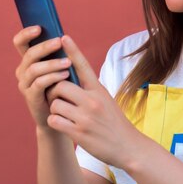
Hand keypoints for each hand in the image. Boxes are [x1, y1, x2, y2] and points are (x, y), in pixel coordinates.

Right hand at [13, 26, 72, 127]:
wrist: (62, 114)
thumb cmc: (63, 87)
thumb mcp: (60, 67)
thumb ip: (58, 54)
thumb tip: (64, 36)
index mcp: (29, 60)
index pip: (20, 42)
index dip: (26, 33)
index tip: (39, 27)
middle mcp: (23, 70)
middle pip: (29, 54)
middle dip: (44, 47)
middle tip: (59, 42)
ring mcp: (25, 84)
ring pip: (34, 69)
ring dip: (52, 63)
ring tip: (68, 62)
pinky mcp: (31, 96)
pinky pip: (39, 83)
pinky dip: (52, 77)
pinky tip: (65, 74)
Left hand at [46, 36, 141, 166]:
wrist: (128, 147)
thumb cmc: (114, 122)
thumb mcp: (106, 100)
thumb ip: (89, 90)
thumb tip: (69, 77)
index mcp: (99, 90)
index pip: (83, 66)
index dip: (72, 51)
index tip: (63, 37)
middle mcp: (93, 102)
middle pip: (60, 86)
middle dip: (54, 92)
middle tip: (59, 98)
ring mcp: (86, 118)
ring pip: (55, 104)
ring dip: (55, 109)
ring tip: (64, 115)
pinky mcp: (79, 133)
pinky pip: (54, 121)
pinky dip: (55, 122)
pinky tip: (64, 125)